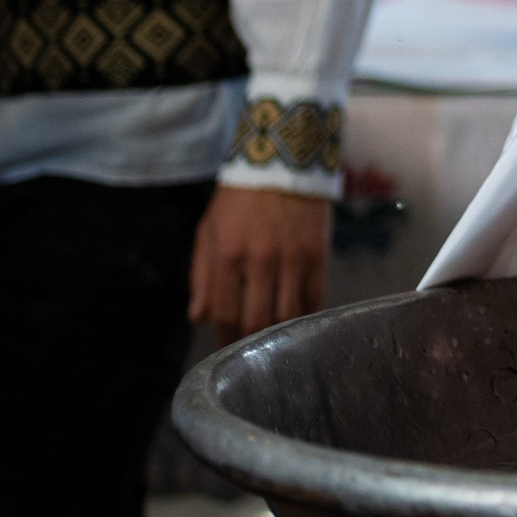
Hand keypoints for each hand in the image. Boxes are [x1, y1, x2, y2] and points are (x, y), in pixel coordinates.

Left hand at [189, 187, 329, 343]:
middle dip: (250, 343)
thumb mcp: (209, 231)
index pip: (225, 313)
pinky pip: (315, 298)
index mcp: (227, 255)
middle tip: (250, 354)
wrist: (282, 162)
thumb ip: (201, 276)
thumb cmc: (239, 200)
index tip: (225, 351)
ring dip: (279, 335)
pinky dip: (306, 316)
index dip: (224, 339)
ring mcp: (292, 259)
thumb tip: (198, 318)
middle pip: (257, 320)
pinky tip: (299, 323)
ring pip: (287, 315)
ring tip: (274, 343)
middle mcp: (260, 260)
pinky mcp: (318, 255)